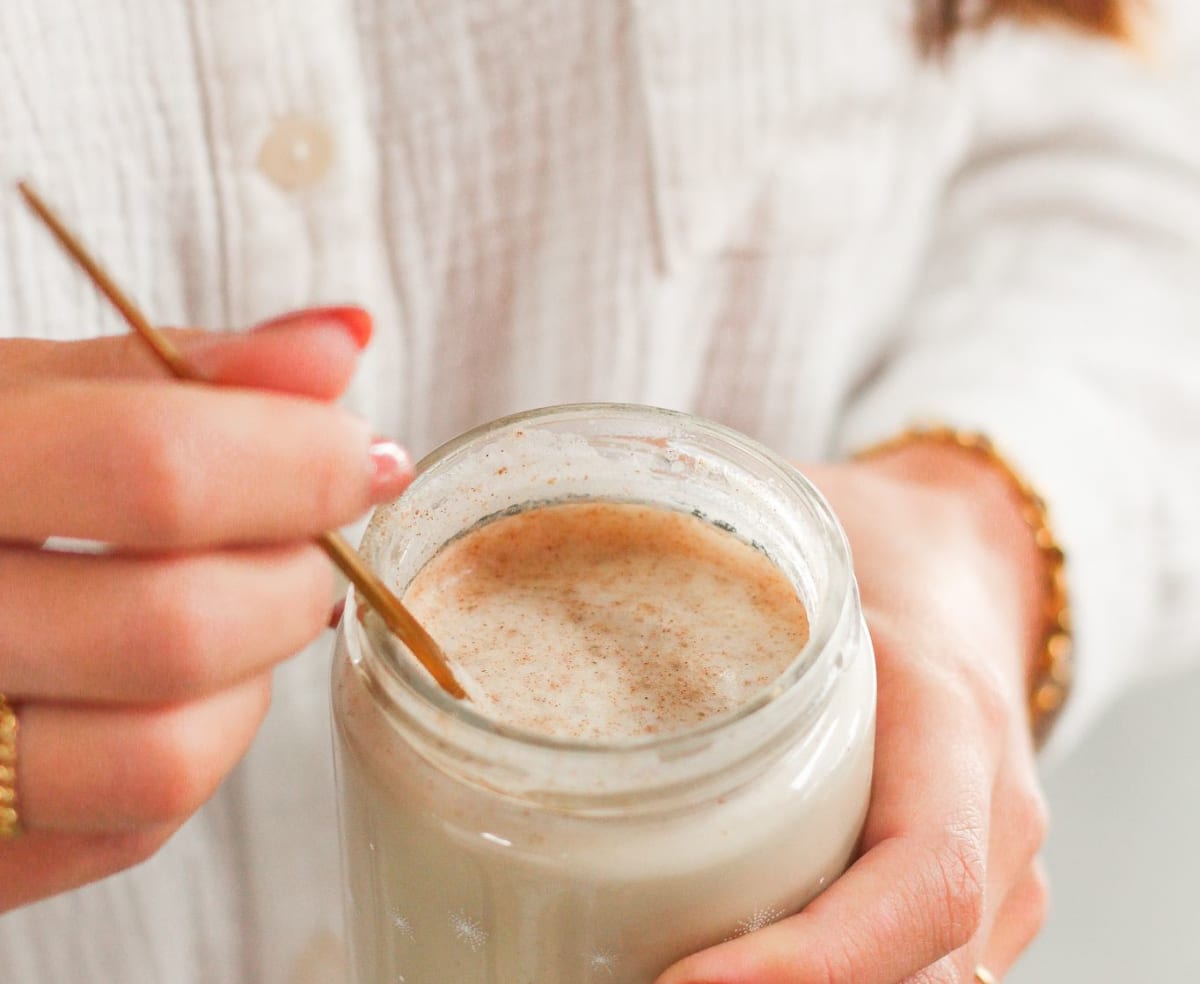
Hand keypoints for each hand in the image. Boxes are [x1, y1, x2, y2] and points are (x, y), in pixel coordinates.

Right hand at [0, 308, 411, 911]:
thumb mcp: (16, 395)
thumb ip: (174, 372)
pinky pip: (137, 825)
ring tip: (239, 609)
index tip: (362, 455)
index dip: (298, 462)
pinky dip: (200, 743)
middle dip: (293, 577)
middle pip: (176, 627)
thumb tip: (342, 342)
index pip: (152, 472)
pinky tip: (175, 682)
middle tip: (301, 540)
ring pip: (166, 756)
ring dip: (252, 675)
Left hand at [658, 443, 1049, 982]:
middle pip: (912, 974)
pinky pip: (912, 972)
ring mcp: (998, 871)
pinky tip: (724, 973)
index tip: (683, 979)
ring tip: (651, 974)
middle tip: (624, 982)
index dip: (814, 960)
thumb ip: (677, 509)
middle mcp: (993, 819)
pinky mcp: (969, 896)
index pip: (921, 883)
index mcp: (951, 724)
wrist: (974, 563)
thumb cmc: (883, 544)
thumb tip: (499, 494)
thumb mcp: (801, 516)